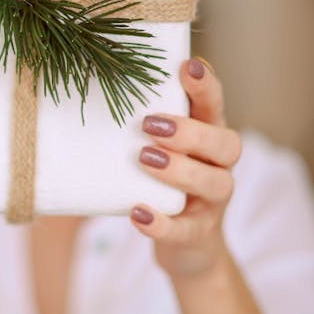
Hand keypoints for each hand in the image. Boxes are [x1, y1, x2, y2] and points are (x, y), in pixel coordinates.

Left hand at [129, 57, 242, 278]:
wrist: (186, 246)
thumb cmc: (164, 184)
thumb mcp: (160, 149)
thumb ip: (142, 124)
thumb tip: (86, 85)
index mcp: (208, 137)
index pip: (215, 105)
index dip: (206, 86)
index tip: (186, 66)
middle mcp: (219, 166)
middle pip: (227, 143)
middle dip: (191, 131)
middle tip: (150, 124)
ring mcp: (212, 202)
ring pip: (216, 183)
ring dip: (180, 170)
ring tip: (145, 158)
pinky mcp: (198, 235)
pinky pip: (186, 231)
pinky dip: (162, 223)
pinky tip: (138, 214)